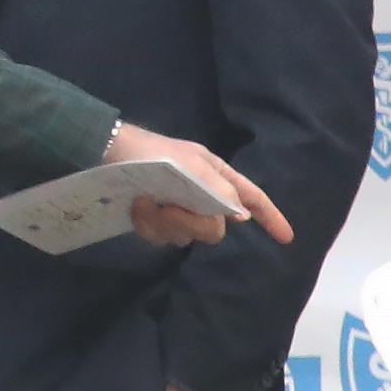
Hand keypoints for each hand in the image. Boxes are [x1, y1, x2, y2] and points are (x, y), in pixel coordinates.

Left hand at [105, 125, 292, 247]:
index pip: (250, 196)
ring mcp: (176, 206)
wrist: (105, 152)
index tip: (285, 238)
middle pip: (214, 227)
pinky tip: (136, 208)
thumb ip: (218, 190)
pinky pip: (161, 237)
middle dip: (190, 222)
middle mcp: (199, 192)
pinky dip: (147, 225)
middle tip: (166, 206)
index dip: (269, 216)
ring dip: (163, 222)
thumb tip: (242, 215)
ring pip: (185, 235)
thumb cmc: (149, 153)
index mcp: (214, 174)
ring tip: (144, 202)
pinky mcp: (154, 217)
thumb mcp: (188, 165)